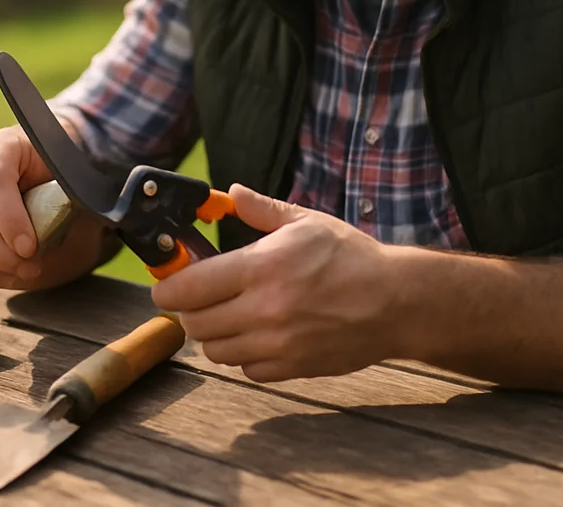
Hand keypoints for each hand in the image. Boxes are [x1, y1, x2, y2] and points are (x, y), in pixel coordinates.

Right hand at [0, 126, 53, 288]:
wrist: (38, 167)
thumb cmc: (55, 172)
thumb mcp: (65, 173)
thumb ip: (59, 195)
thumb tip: (54, 226)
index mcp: (0, 144)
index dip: (9, 219)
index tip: (30, 248)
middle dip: (0, 253)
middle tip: (30, 268)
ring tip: (23, 274)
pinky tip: (7, 275)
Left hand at [151, 184, 418, 382]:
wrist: (396, 302)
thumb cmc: (351, 257)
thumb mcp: (306, 221)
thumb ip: (261, 210)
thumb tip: (228, 193)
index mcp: (262, 267)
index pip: (190, 287)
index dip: (168, 286)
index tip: (166, 283)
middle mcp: (265, 309)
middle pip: (195, 323)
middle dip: (189, 310)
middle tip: (201, 297)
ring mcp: (278, 344)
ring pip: (215, 351)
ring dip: (214, 335)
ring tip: (230, 316)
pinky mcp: (292, 368)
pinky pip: (246, 370)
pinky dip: (244, 356)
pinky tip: (258, 336)